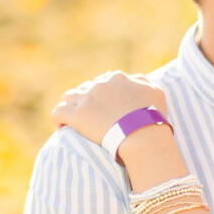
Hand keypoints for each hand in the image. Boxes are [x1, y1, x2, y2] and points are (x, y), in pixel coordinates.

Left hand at [51, 72, 166, 145]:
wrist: (142, 134)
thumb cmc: (152, 116)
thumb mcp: (156, 92)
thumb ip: (143, 81)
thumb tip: (135, 79)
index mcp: (116, 79)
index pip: (105, 80)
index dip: (104, 93)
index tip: (106, 105)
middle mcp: (99, 85)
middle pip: (86, 88)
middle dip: (88, 100)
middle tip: (92, 116)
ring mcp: (86, 99)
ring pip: (69, 97)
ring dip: (71, 106)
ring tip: (73, 119)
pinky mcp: (76, 115)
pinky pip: (58, 113)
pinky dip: (59, 119)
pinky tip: (63, 128)